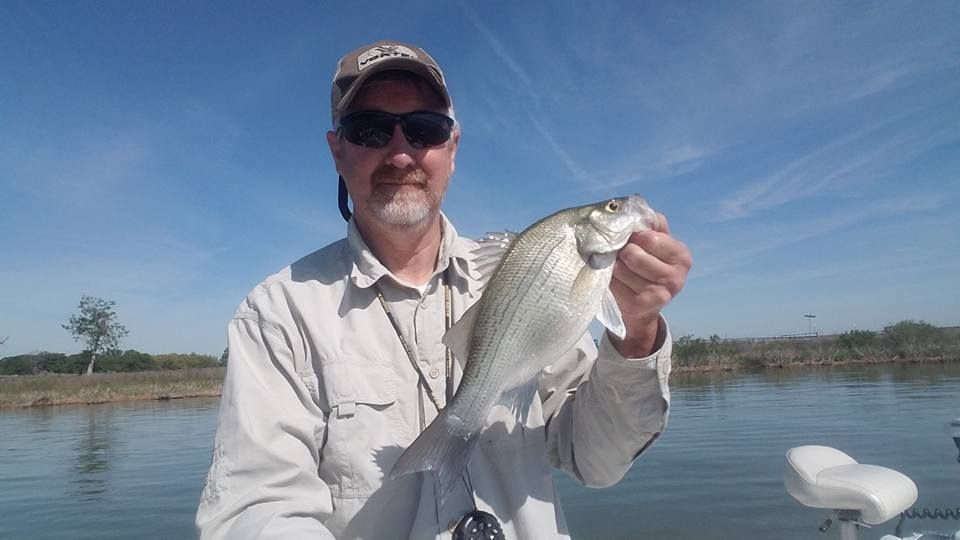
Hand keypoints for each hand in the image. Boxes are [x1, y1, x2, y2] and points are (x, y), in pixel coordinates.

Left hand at [608, 213, 691, 356]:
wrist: (644, 305)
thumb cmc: (648, 265)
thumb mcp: (656, 242)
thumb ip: (652, 224)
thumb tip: (640, 213)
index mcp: (681, 257)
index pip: (650, 238)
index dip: (635, 236)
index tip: (632, 239)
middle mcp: (675, 278)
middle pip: (634, 255)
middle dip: (623, 251)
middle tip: (622, 254)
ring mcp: (659, 295)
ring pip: (621, 269)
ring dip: (613, 265)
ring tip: (618, 266)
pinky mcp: (640, 306)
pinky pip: (614, 285)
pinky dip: (610, 280)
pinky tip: (615, 280)